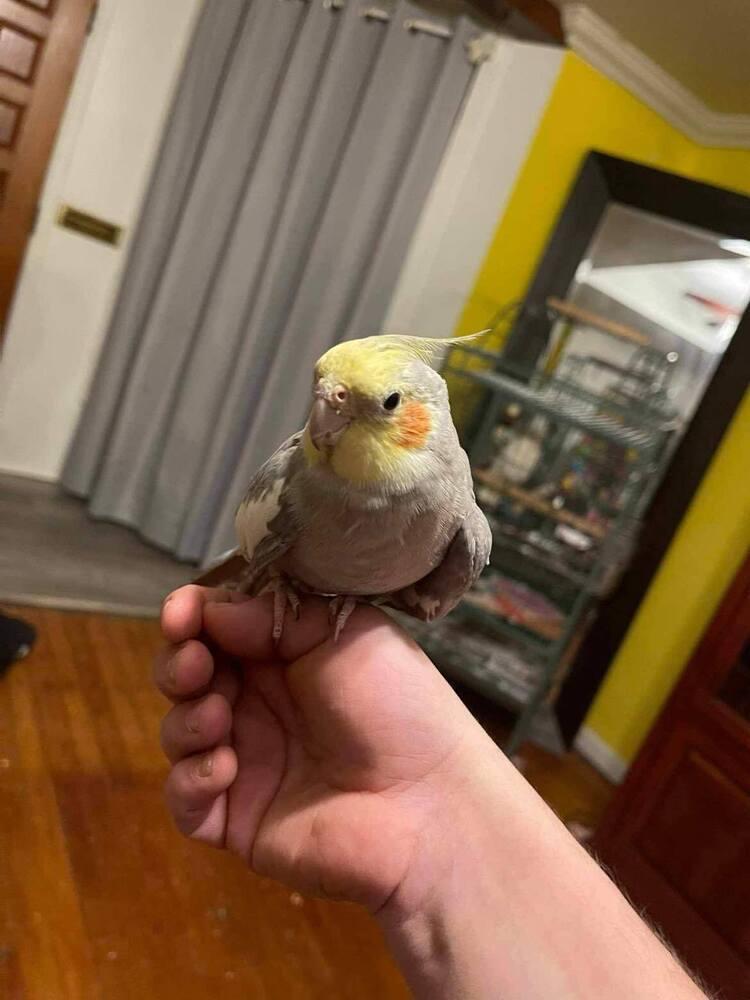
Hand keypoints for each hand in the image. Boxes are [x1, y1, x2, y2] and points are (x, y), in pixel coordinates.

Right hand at [155, 586, 475, 911]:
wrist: (428, 802)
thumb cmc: (398, 704)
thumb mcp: (346, 631)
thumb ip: (274, 614)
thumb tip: (212, 607)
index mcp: (285, 655)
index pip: (218, 627)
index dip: (192, 615)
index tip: (181, 612)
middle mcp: (260, 704)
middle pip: (188, 675)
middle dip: (179, 662)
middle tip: (194, 662)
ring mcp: (247, 762)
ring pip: (179, 731)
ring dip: (187, 718)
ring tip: (219, 718)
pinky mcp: (237, 819)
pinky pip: (186, 799)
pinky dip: (190, 778)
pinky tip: (224, 766)